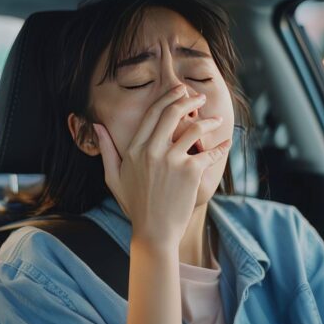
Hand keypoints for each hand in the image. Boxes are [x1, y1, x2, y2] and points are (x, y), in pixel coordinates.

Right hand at [93, 84, 231, 253]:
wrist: (154, 233)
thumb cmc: (135, 205)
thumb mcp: (113, 177)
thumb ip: (106, 150)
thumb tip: (97, 126)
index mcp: (134, 149)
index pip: (153, 113)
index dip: (168, 98)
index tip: (180, 91)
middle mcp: (152, 150)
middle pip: (173, 113)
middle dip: (188, 99)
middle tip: (199, 97)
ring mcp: (172, 160)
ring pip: (194, 129)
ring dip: (208, 120)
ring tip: (216, 119)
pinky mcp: (190, 172)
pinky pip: (209, 152)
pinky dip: (221, 147)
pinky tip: (226, 142)